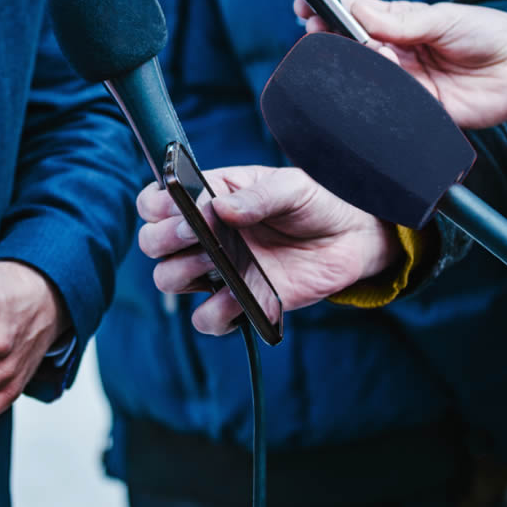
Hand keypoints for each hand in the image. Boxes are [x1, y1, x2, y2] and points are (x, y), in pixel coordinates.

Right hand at [137, 166, 401, 335]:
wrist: (353, 236)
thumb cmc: (318, 202)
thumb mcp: (292, 186)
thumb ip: (258, 195)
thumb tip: (219, 208)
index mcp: (210, 197)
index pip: (157, 201)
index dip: (156, 205)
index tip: (178, 205)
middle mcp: (206, 234)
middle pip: (152, 242)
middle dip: (164, 238)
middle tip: (194, 232)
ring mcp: (220, 269)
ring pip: (168, 279)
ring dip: (182, 273)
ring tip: (218, 262)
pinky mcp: (241, 301)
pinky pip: (207, 319)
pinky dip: (214, 314)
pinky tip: (238, 297)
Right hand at [293, 0, 506, 128]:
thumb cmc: (487, 33)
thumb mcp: (444, 18)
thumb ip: (402, 20)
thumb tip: (358, 10)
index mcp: (398, 24)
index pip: (353, 16)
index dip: (327, 11)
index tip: (304, 7)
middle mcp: (394, 52)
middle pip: (349, 48)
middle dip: (331, 39)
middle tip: (321, 31)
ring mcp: (402, 81)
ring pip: (364, 76)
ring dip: (359, 66)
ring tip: (376, 55)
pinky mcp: (414, 108)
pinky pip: (386, 105)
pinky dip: (376, 97)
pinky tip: (375, 88)